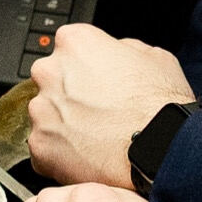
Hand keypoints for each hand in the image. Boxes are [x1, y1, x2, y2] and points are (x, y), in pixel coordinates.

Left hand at [25, 24, 194, 189]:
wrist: (162, 153)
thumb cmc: (161, 107)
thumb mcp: (155, 57)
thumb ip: (123, 49)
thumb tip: (116, 54)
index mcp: (74, 42)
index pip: (70, 47)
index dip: (87, 66)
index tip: (98, 80)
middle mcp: (49, 72)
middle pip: (52, 80)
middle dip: (70, 95)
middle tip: (98, 112)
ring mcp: (40, 111)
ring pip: (46, 116)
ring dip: (64, 125)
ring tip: (97, 140)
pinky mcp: (39, 147)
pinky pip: (45, 149)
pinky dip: (61, 155)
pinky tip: (89, 159)